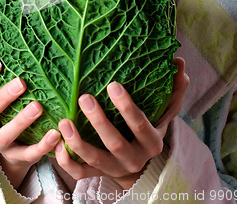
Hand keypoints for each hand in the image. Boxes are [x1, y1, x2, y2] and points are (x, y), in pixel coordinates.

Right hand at [0, 47, 60, 188]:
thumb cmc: (2, 106)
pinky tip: (56, 134)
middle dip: (2, 98)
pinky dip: (42, 146)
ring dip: (21, 121)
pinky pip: (28, 154)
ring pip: (5, 135)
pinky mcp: (17, 157)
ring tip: (38, 106)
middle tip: (21, 82)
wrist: (12, 145)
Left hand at [55, 57, 188, 188]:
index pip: (140, 125)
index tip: (112, 84)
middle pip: (115, 143)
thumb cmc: (150, 127)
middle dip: (99, 121)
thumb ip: (174, 88)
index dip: (126, 107)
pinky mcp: (97, 174)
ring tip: (64, 121)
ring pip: (95, 159)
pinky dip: (67, 161)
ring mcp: (114, 168)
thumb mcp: (165, 111)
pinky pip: (79, 173)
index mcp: (152, 141)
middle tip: (84, 97)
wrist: (141, 165)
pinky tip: (57, 144)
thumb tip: (179, 61)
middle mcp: (134, 158)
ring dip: (78, 142)